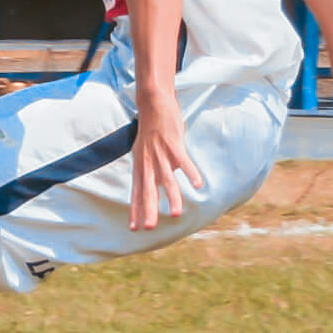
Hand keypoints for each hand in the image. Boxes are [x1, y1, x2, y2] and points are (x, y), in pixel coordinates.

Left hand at [129, 96, 203, 230]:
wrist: (153, 104)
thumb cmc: (151, 130)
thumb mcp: (146, 152)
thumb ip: (155, 169)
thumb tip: (165, 183)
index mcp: (140, 165)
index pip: (136, 192)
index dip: (135, 210)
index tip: (134, 228)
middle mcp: (147, 162)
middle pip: (147, 190)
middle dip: (148, 209)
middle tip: (148, 228)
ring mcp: (159, 153)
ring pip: (166, 179)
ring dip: (171, 197)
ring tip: (175, 214)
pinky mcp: (172, 144)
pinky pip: (183, 161)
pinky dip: (191, 172)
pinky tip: (197, 184)